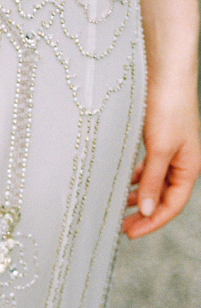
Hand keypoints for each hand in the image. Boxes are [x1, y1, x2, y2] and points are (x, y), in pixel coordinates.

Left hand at [122, 74, 200, 238]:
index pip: (172, 205)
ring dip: (137, 196)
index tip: (130, 233)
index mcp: (189, 168)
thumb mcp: (159, 149)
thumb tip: (146, 210)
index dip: (152, 222)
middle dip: (143, 213)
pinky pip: (146, 168)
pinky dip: (134, 178)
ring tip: (117, 208)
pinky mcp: (158, 140)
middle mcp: (182, 162)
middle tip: (121, 227)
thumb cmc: (169, 107)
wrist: (166, 74)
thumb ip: (151, 180)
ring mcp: (170, 151)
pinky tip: (120, 181)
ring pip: (153, 183)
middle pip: (163, 197)